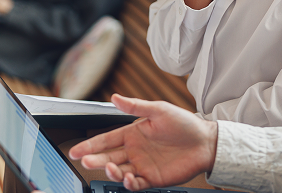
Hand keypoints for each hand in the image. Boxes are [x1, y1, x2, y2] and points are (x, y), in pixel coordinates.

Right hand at [68, 94, 217, 190]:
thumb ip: (136, 106)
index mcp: (133, 133)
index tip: (76, 150)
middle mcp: (135, 151)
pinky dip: (129, 183)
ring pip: (119, 172)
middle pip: (109, 157)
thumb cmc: (184, 123)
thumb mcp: (159, 110)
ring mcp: (143, 165)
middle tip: (84, 161)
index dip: (90, 144)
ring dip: (110, 172)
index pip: (107, 140)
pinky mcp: (153, 179)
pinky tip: (127, 178)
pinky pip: (136, 184)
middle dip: (95, 160)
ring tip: (108, 168)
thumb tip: (115, 97)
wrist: (205, 141)